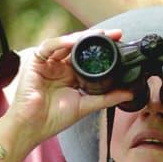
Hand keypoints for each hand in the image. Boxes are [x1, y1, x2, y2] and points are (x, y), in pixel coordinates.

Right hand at [0, 30, 133, 152]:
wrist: (33, 127)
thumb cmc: (53, 119)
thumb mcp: (86, 105)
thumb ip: (107, 98)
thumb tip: (130, 93)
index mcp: (71, 75)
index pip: (89, 57)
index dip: (103, 50)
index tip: (120, 44)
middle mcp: (60, 66)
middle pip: (80, 47)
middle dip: (97, 38)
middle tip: (115, 34)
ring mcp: (48, 63)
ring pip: (66, 43)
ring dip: (82, 37)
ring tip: (99, 35)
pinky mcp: (35, 61)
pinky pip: (48, 47)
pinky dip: (60, 42)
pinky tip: (72, 43)